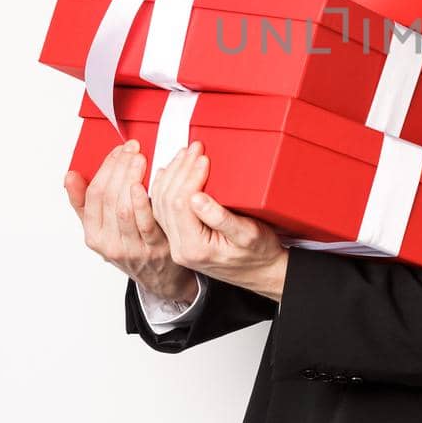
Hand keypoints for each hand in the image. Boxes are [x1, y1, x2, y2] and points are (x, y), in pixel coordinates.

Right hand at [66, 140, 197, 305]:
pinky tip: (147, 182)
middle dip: (119, 168)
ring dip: (132, 178)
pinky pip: (147, 222)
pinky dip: (143, 201)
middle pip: (108, 199)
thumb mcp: (104, 229)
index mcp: (94, 236)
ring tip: (139, 158)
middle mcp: (110, 244)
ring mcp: (133, 248)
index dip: (105, 169)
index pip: (93, 196)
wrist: (161, 278)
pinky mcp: (156, 248)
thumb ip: (85, 203)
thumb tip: (70, 176)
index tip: (117, 151)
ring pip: (124, 208)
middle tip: (131, 148)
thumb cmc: (132, 245)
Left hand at [149, 140, 288, 302]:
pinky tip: (170, 173)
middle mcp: (180, 248)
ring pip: (160, 205)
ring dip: (171, 175)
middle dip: (179, 170)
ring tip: (184, 155)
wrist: (262, 273)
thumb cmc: (259, 254)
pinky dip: (165, 188)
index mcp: (194, 248)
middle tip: (194, 149)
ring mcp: (178, 244)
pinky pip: (163, 210)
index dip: (189, 176)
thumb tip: (197, 198)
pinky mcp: (180, 239)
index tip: (203, 158)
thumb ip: (220, 218)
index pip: (180, 204)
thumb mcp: (248, 234)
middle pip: (166, 202)